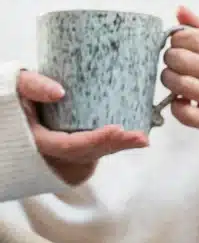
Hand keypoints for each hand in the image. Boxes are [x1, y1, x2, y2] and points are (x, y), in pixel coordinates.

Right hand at [18, 71, 148, 185]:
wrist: (8, 113)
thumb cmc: (13, 98)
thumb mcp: (16, 86)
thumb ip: (32, 86)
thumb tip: (59, 91)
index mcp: (37, 141)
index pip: (70, 145)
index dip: (95, 140)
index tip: (118, 129)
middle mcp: (50, 154)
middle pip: (87, 154)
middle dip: (116, 146)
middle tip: (141, 138)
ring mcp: (60, 156)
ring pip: (93, 155)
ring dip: (118, 148)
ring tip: (141, 139)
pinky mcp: (70, 151)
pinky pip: (92, 152)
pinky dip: (110, 146)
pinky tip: (129, 139)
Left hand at [162, 7, 198, 188]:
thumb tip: (180, 11)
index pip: (190, 38)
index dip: (176, 40)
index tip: (179, 45)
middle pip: (180, 60)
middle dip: (170, 58)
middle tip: (175, 62)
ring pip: (179, 84)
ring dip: (169, 80)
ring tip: (174, 78)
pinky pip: (184, 113)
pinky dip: (175, 105)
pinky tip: (181, 99)